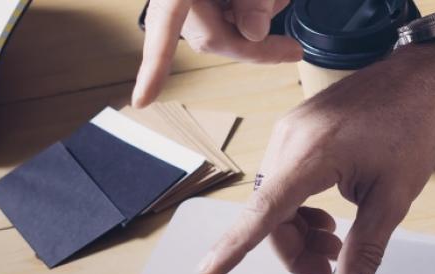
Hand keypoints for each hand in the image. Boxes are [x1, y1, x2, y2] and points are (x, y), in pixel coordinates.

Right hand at [133, 0, 299, 106]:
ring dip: (252, 23)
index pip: (166, 23)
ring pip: (217, 28)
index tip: (142, 98)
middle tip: (292, 50)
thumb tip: (254, 34)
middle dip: (250, 45)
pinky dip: (244, 12)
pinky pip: (219, 15)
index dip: (153, 65)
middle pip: (207, 36)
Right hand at [195, 53, 434, 273]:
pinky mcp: (296, 131)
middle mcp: (290, 139)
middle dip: (294, 250)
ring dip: (298, 231)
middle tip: (327, 271)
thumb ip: (365, 251)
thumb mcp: (393, 198)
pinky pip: (283, 181)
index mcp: (311, 153)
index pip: (264, 210)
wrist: (420, 81)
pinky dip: (299, 208)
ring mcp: (290, 132)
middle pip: (270, 214)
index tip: (209, 270)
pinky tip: (327, 218)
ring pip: (275, 200)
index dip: (235, 246)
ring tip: (335, 245)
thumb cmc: (411, 126)